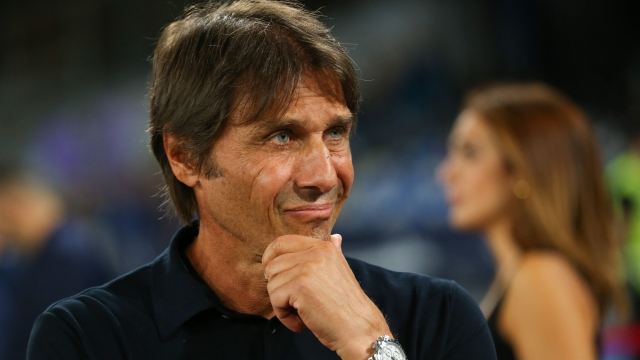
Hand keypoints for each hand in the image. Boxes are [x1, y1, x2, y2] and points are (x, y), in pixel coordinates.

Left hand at [262, 234, 391, 359]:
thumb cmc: (346, 306)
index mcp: (323, 246)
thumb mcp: (339, 271)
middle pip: (272, 265)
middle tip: (294, 303)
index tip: (274, 278)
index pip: (281, 242)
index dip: (270, 260)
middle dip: (277, 288)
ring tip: (302, 314)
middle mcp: (316, 252)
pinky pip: (275, 299)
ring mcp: (307, 267)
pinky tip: (301, 323)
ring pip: (272, 283)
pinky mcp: (300, 285)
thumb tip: (335, 237)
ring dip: (281, 304)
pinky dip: (284, 316)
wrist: (358, 329)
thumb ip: (333, 253)